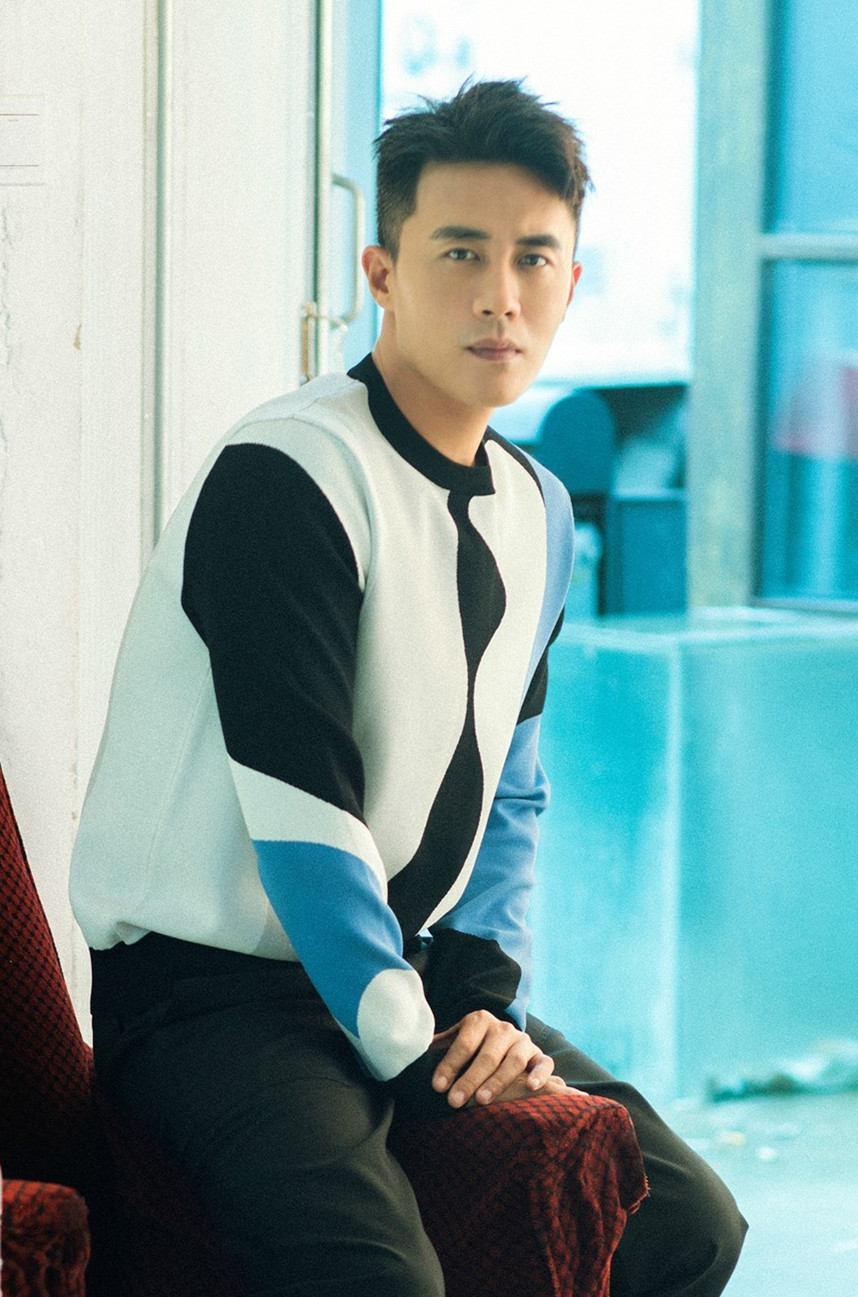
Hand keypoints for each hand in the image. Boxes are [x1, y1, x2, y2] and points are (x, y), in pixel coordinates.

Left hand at [429, 1010, 584, 1108]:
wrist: (503, 1040)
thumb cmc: (471, 1047)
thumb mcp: (453, 1040)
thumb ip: (436, 1046)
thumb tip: (407, 1053)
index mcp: (479, 1020)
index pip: (464, 1043)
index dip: (450, 1064)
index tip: (437, 1086)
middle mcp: (502, 1028)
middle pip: (487, 1054)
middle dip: (470, 1079)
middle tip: (454, 1101)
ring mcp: (523, 1040)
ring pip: (515, 1060)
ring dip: (498, 1080)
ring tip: (482, 1100)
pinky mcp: (540, 1055)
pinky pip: (544, 1063)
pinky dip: (540, 1074)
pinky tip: (530, 1088)